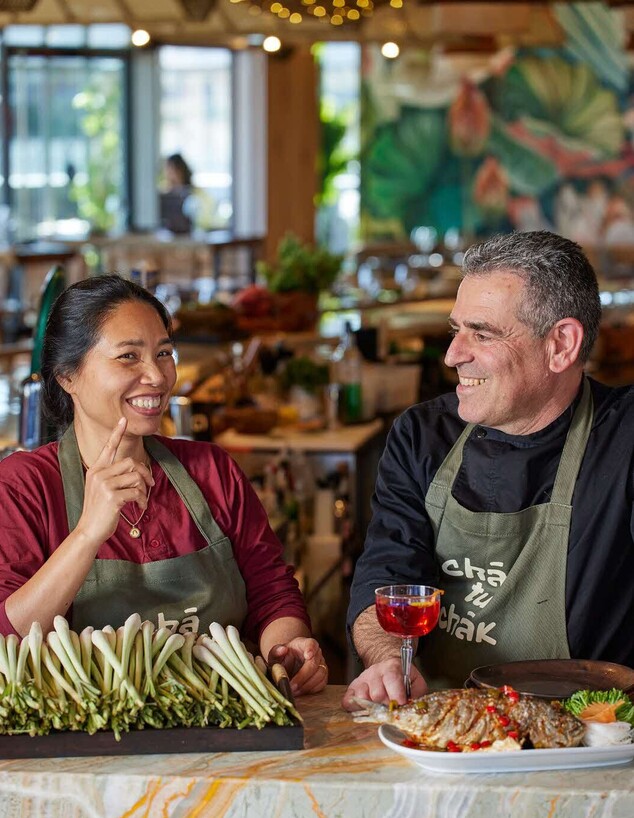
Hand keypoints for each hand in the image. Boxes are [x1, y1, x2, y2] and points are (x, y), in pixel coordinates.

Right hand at [75, 418, 154, 546]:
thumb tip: (138, 471)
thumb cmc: (99, 510)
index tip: (124, 419)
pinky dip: (143, 499)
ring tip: (142, 499)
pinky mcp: (112, 497)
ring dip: (144, 489)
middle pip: (131, 462)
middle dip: (145, 473)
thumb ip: (114, 477)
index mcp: (96, 470)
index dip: (117, 433)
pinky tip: (140, 506)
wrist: (89, 530)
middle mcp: (98, 474)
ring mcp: (104, 485)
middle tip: (150, 484)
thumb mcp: (102, 489)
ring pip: (136, 477)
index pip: (108, 447)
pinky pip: (137, 492)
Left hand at [268, 637, 327, 695]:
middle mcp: (316, 653)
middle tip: (292, 686)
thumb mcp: (275, 654)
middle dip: (302, 676)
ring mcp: (321, 665)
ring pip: (320, 674)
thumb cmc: (282, 659)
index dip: (311, 649)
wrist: (287, 667)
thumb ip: (276, 651)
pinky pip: (322, 683)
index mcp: (304, 644)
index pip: (312, 643)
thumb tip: (283, 650)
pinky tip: (301, 692)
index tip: (307, 656)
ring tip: (295, 692)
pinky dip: (311, 689)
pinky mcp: (323, 677)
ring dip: (307, 685)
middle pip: (314, 663)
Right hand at [341, 657, 427, 710]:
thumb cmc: (402, 678)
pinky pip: (348, 701)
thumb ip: (417, 692)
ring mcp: (362, 680)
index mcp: (391, 667)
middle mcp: (374, 672)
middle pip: (377, 693)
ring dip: (372, 707)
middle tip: (392, 707)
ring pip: (362, 697)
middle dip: (386, 705)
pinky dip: (355, 708)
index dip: (396, 694)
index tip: (401, 704)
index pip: (391, 679)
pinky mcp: (352, 688)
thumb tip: (412, 706)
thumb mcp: (415, 680)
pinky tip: (365, 709)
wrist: (387, 667)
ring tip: (380, 707)